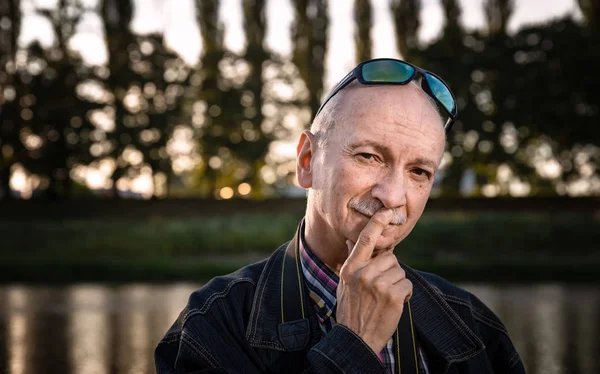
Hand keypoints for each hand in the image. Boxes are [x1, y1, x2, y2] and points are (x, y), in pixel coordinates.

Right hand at [335, 210, 412, 353]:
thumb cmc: (351, 310)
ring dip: (397, 283)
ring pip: (399, 271)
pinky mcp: (393, 295)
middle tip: (380, 288)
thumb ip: (352, 262)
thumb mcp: (344, 283)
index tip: (387, 211)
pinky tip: (392, 304)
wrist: (356, 338)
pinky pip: (406, 284)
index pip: (365, 239)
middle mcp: (363, 273)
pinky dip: (404, 294)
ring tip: (384, 298)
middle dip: (390, 270)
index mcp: (351, 268)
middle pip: (390, 257)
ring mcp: (378, 284)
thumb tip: (352, 240)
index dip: (377, 223)